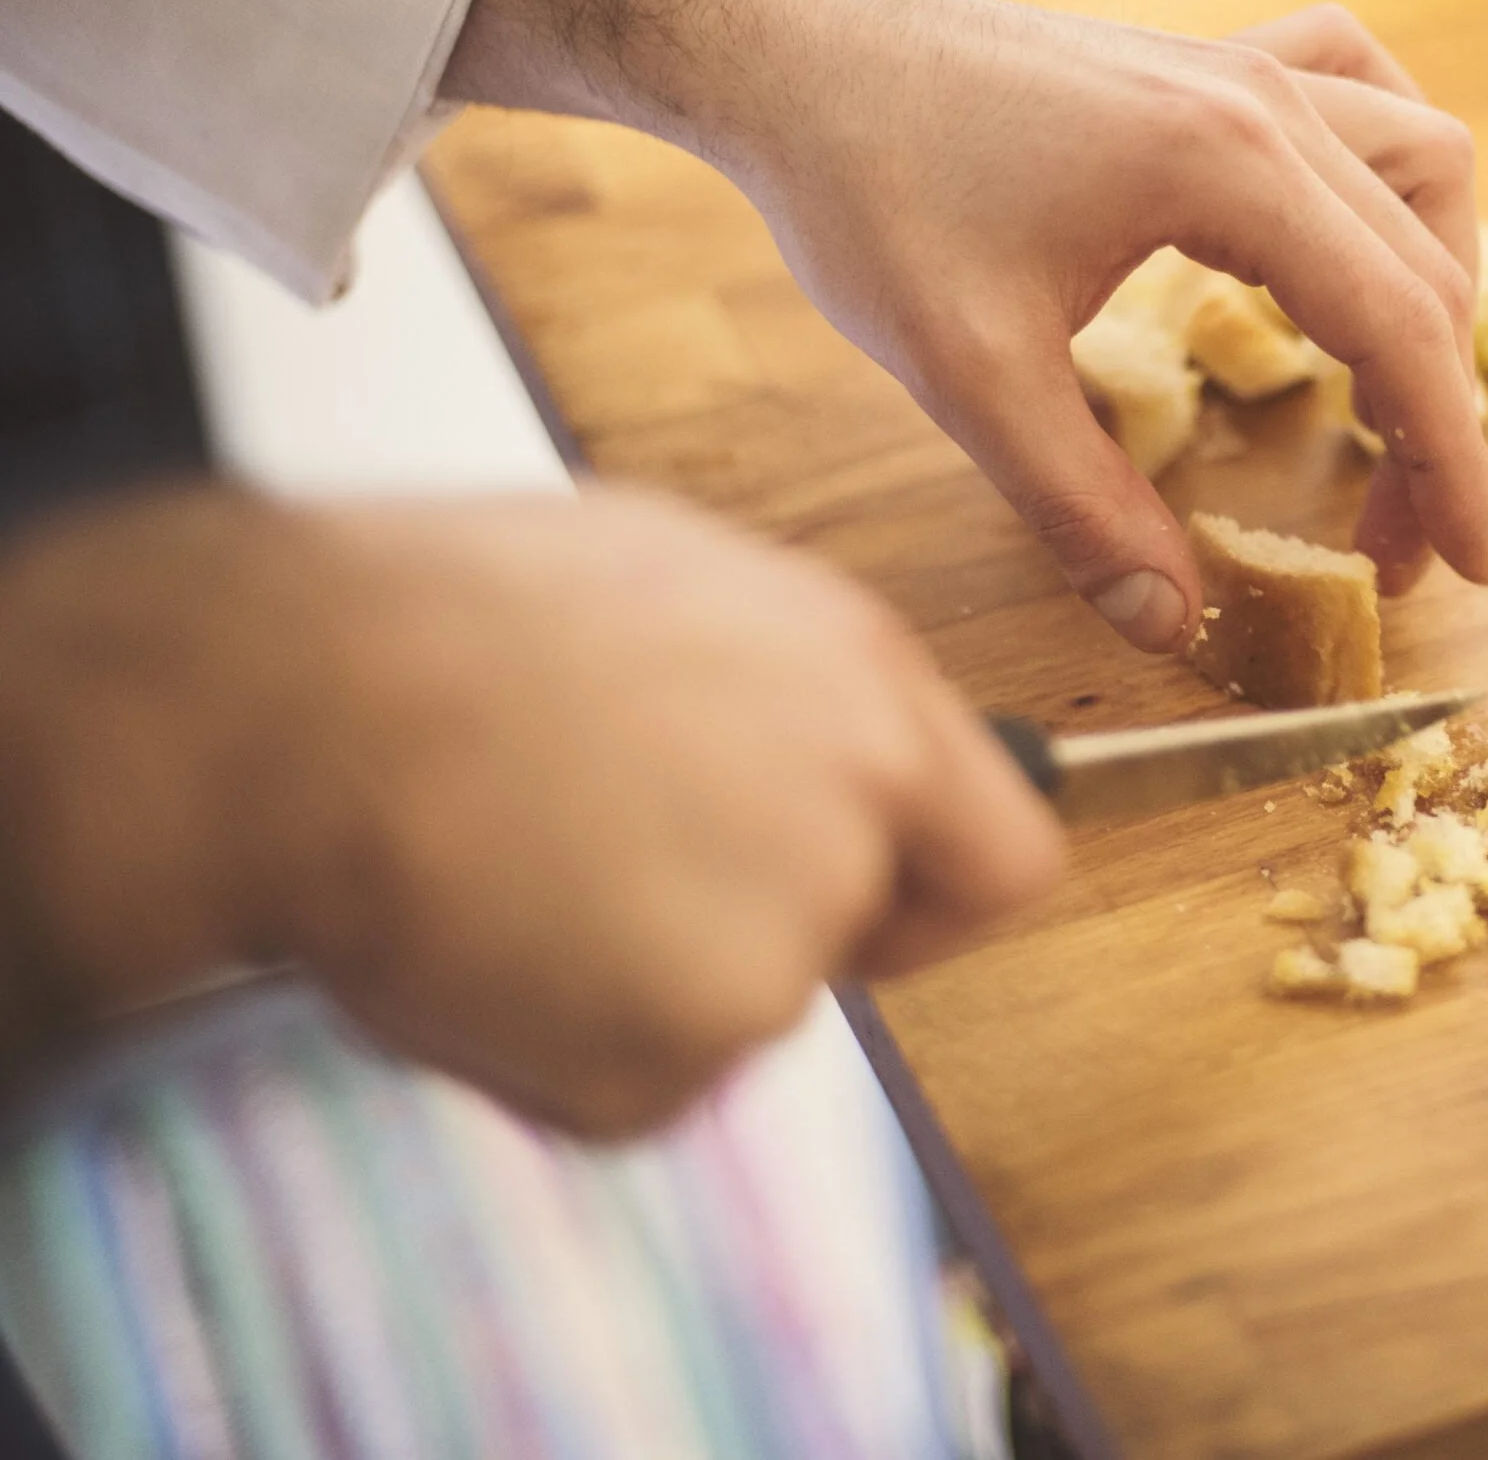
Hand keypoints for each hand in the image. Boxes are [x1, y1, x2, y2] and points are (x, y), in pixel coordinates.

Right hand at [0, 489, 1061, 1136]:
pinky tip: (475, 940)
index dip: (933, 893)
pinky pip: (631, 1086)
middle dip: (758, 927)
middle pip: (856, 937)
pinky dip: (555, 1048)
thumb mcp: (673, 585)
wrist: (294, 704)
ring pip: (729, 1014)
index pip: (1008, 854)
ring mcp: (776, 945)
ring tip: (507, 868)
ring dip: (632, 979)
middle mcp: (852, 819)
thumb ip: (785, 689)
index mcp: (866, 690)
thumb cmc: (445, 619)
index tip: (874, 904)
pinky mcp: (681, 1051)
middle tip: (613, 869)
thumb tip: (818, 743)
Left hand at [444, 0, 1487, 648]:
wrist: (798, 58)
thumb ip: (1080, 509)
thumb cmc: (871, 194)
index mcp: (1228, 167)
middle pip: (1425, 268)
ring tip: (1391, 400)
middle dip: (1436, 418)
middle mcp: (1265, 101)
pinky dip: (1386, 170)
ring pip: (1423, 164)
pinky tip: (1354, 232)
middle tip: (1398, 542)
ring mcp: (1244, 66)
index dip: (1450, 460)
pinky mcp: (1210, 63)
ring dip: (1433, 286)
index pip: (1400, 329)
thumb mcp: (970, 376)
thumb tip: (1169, 624)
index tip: (1472, 558)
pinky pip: (1358, 88)